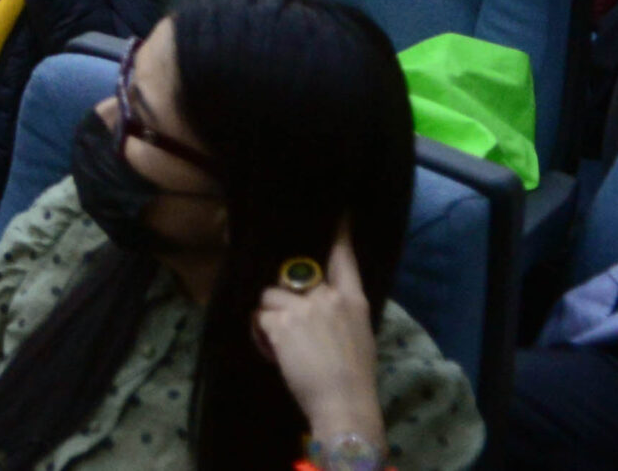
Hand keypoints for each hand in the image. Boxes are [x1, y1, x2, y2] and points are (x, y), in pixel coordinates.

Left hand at [254, 224, 384, 442]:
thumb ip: (340, 310)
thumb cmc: (353, 377)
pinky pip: (258, 318)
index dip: (338, 233)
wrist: (344, 404)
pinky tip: (272, 351)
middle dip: (283, 298)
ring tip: (281, 344)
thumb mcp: (359, 334)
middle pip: (290, 278)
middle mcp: (327, 297)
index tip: (337, 213)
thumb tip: (322, 299)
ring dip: (269, 318)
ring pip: (268, 297)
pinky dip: (259, 334)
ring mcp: (303, 308)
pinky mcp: (280, 323)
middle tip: (290, 326)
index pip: (344, 258)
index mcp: (352, 300)